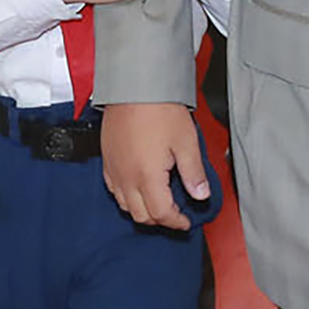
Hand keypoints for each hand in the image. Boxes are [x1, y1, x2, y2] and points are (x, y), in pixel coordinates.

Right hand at [100, 102, 208, 229]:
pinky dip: (126, 197)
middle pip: (141, 215)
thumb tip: (201, 195)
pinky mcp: (107, 160)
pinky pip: (113, 190)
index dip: (176, 222)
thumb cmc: (158, 108)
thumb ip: (194, 173)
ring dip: (142, 210)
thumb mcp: (186, 141)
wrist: (133, 86)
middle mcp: (126, 177)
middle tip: (176, 214)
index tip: (186, 221)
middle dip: (160, 220)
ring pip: (125, 206)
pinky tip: (138, 187)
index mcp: (147, 176)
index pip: (161, 213)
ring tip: (159, 202)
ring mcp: (114, 169)